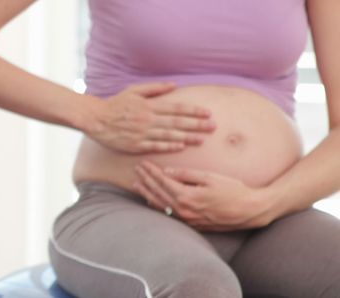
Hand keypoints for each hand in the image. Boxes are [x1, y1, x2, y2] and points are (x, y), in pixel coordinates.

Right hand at [85, 82, 214, 153]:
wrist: (95, 118)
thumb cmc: (115, 104)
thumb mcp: (133, 91)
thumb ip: (154, 88)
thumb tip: (174, 85)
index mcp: (148, 105)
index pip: (176, 108)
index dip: (193, 111)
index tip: (208, 113)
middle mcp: (147, 119)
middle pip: (176, 122)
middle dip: (197, 124)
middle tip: (214, 127)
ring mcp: (142, 133)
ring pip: (169, 134)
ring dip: (187, 137)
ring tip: (202, 139)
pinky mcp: (135, 144)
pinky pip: (155, 145)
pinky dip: (169, 145)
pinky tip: (180, 146)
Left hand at [133, 160, 273, 230]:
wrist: (250, 211)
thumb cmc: (233, 190)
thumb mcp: (210, 177)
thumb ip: (187, 174)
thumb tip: (167, 171)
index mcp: (187, 196)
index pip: (162, 182)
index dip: (151, 172)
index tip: (143, 163)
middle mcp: (184, 210)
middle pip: (158, 193)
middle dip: (146, 180)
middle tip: (136, 170)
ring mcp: (188, 219)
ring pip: (161, 206)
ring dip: (147, 194)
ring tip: (137, 184)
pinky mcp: (193, 224)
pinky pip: (170, 215)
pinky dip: (158, 206)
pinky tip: (152, 201)